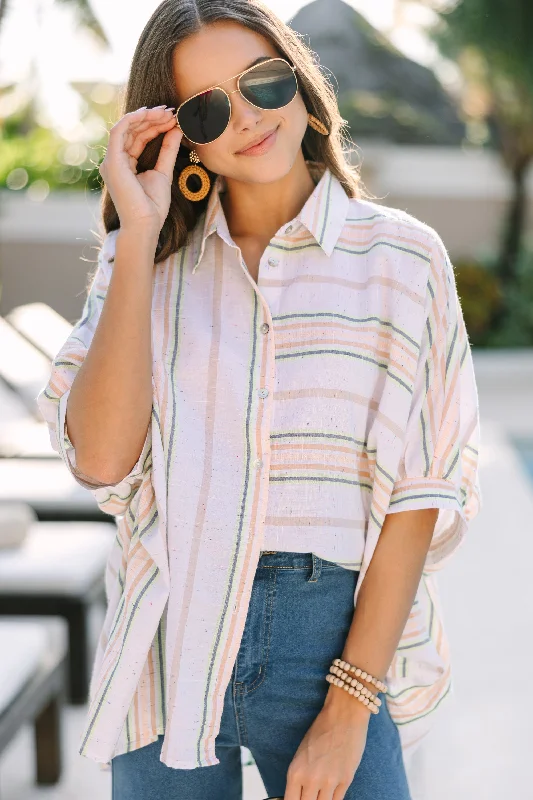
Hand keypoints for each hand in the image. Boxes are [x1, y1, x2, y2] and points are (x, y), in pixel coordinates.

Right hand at [98, 105, 183, 233]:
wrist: (145, 224)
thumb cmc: (152, 206)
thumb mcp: (164, 172)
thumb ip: (168, 151)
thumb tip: (176, 129)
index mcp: (125, 165)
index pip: (138, 138)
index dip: (155, 125)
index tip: (173, 119)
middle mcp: (115, 161)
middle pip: (133, 131)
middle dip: (152, 118)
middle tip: (171, 112)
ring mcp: (111, 161)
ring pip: (126, 127)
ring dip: (146, 117)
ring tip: (166, 113)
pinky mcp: (112, 161)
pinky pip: (119, 130)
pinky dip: (134, 119)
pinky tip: (150, 114)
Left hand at [284, 691, 370, 799]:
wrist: (343, 715)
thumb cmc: (320, 730)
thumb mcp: (301, 754)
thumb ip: (299, 777)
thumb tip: (299, 795)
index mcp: (295, 772)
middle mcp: (311, 780)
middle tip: (311, 794)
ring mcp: (329, 782)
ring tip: (321, 792)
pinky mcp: (346, 780)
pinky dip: (333, 798)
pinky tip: (331, 793)